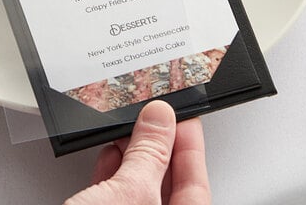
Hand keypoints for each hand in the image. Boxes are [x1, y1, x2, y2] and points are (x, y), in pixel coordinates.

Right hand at [65, 101, 209, 204]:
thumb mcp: (130, 192)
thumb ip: (148, 154)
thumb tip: (159, 119)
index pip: (196, 182)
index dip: (191, 144)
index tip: (183, 114)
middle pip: (167, 179)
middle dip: (159, 144)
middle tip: (155, 113)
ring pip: (139, 183)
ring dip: (133, 153)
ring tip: (129, 126)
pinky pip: (116, 190)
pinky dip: (113, 168)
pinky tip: (109, 150)